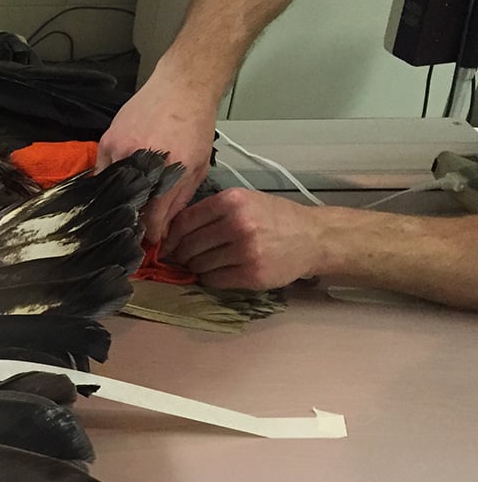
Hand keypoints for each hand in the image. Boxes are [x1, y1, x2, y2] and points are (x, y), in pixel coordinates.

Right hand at [96, 73, 216, 243]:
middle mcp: (142, 162)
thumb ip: (178, 201)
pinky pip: (100, 173)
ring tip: (126, 207)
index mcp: (170, 172)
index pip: (151, 218)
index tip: (150, 240)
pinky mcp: (106, 141)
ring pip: (111, 191)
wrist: (181, 87)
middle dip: (132, 221)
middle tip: (136, 228)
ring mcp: (120, 151)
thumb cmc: (195, 126)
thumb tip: (161, 229)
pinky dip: (108, 183)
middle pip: (128, 207)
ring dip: (118, 202)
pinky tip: (118, 184)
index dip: (149, 234)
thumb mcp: (197, 168)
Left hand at [161, 187, 327, 289]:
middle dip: (182, 254)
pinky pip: (214, 280)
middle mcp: (237, 224)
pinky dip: (210, 279)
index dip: (171, 237)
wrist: (313, 237)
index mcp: (231, 201)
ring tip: (207, 263)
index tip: (167, 245)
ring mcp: (245, 251)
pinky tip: (220, 272)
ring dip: (197, 268)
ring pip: (199, 265)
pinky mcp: (251, 274)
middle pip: (189, 245)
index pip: (184, 221)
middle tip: (185, 258)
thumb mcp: (244, 201)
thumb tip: (172, 232)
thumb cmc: (275, 218)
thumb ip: (211, 212)